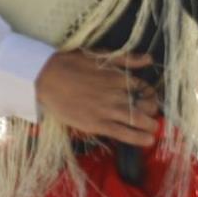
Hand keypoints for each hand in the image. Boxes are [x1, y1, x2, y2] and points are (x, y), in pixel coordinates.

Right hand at [35, 50, 156, 146]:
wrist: (45, 77)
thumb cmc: (70, 63)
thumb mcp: (99, 55)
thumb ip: (126, 58)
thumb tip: (149, 58)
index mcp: (118, 76)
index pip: (145, 88)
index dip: (150, 95)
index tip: (147, 99)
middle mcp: (117, 94)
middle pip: (147, 106)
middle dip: (152, 111)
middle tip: (149, 114)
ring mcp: (107, 110)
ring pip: (140, 121)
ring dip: (151, 126)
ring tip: (151, 130)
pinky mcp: (96, 124)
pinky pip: (124, 134)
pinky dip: (139, 138)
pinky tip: (147, 140)